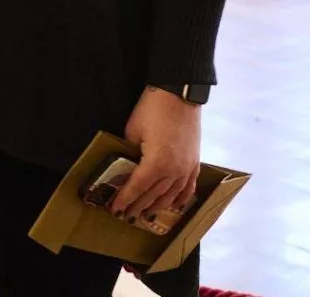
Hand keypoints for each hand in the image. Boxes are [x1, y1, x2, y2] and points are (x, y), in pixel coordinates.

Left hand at [112, 87, 201, 224]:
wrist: (179, 94)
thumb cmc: (152, 109)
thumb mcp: (133, 130)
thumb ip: (130, 152)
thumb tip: (127, 164)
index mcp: (156, 164)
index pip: (137, 188)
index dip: (125, 199)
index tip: (115, 209)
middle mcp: (174, 172)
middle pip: (153, 195)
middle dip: (137, 206)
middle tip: (126, 215)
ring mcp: (187, 169)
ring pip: (171, 196)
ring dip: (157, 206)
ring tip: (145, 214)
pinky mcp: (195, 163)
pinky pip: (188, 188)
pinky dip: (179, 200)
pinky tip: (173, 206)